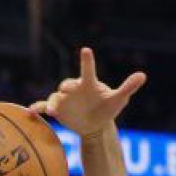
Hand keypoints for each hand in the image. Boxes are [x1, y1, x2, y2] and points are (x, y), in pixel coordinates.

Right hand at [30, 47, 145, 137]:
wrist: (95, 124)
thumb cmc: (107, 109)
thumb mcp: (119, 100)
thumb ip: (128, 87)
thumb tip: (143, 75)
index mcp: (89, 84)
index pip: (88, 71)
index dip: (87, 61)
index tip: (86, 51)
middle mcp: (75, 89)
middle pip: (67, 84)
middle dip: (67, 86)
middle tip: (66, 90)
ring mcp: (64, 99)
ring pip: (55, 97)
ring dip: (53, 102)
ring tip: (53, 109)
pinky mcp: (58, 108)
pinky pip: (46, 106)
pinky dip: (38, 107)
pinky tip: (32, 111)